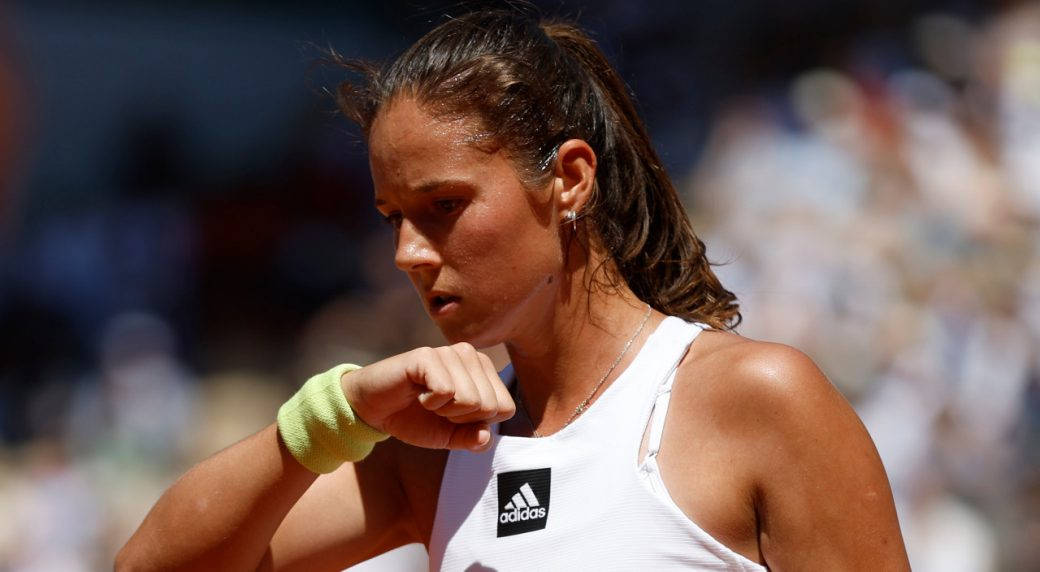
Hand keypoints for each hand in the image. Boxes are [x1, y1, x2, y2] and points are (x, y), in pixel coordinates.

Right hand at [342, 343, 514, 450]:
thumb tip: (485, 436)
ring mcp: (450, 352)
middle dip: (461, 418)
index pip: (506, 408)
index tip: (454, 415)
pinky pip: (446, 391)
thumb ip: (472, 438)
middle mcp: (471, 355)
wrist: (374, 409)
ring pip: (471, 399)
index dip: (478, 423)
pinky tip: (418, 393)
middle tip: (438, 408)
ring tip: (428, 399)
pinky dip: (430, 403)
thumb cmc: (415, 418)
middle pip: (490, 406)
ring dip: (444, 411)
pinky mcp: (427, 355)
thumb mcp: (449, 436)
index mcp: (484, 371)